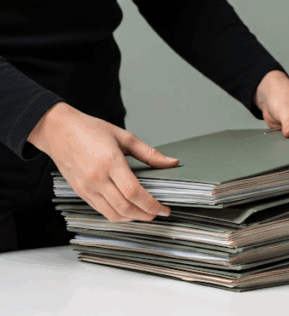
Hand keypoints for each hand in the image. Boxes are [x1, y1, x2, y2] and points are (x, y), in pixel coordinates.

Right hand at [26, 102, 177, 221]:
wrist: (57, 130)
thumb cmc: (90, 129)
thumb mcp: (124, 136)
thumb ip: (149, 153)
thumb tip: (172, 162)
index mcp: (110, 162)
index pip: (134, 192)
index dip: (152, 205)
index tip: (164, 209)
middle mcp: (96, 178)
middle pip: (125, 208)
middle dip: (146, 215)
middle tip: (160, 213)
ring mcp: (86, 187)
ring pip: (112, 214)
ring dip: (132, 218)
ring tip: (146, 213)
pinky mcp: (79, 192)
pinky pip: (100, 210)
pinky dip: (117, 215)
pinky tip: (128, 210)